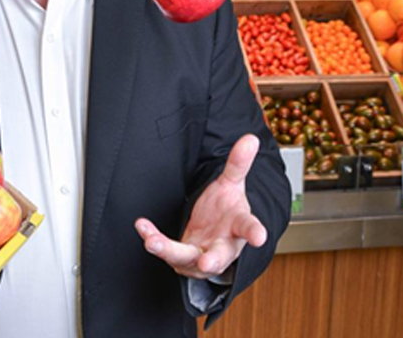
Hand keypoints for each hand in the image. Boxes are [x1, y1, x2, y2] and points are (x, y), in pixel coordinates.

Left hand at [135, 134, 265, 279]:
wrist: (214, 235)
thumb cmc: (226, 211)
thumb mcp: (231, 185)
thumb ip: (238, 164)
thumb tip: (250, 138)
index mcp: (238, 228)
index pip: (248, 228)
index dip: (254, 232)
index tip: (260, 237)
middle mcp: (222, 248)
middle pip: (219, 256)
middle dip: (212, 260)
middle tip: (206, 263)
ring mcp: (201, 257)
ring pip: (185, 258)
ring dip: (168, 250)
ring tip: (152, 241)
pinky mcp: (181, 259)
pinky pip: (165, 250)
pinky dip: (152, 237)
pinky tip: (142, 226)